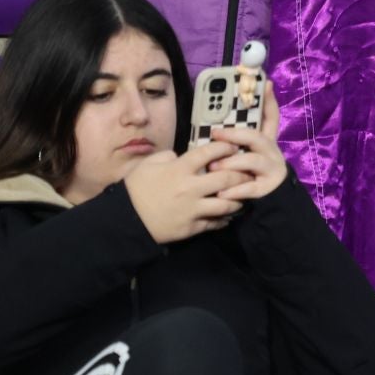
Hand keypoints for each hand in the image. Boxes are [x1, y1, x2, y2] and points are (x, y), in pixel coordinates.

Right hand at [124, 141, 247, 243]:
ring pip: (227, 203)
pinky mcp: (192, 227)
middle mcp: (191, 187)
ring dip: (239, 198)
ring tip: (244, 194)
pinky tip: (229, 214)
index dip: (226, 147)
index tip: (234, 147)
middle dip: (242, 174)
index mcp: (180, 168)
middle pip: (227, 178)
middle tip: (248, 172)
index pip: (210, 153)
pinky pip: (215, 222)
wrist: (126, 220)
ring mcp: (193, 209)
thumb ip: (168, 156)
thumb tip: (182, 155)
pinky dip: (225, 218)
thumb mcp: (148, 164)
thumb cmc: (135, 189)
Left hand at [207, 82, 287, 201]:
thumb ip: (233, 145)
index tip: (265, 83)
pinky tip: (221, 193)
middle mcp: (272, 153)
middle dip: (235, 134)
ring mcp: (272, 171)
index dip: (269, 100)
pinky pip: (250, 188)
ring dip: (231, 163)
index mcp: (265, 143)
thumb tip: (213, 131)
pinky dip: (235, 190)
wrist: (268, 209)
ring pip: (252, 161)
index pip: (271, 117)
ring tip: (213, 168)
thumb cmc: (247, 179)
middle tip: (215, 135)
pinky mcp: (268, 189)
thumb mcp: (243, 158)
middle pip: (257, 136)